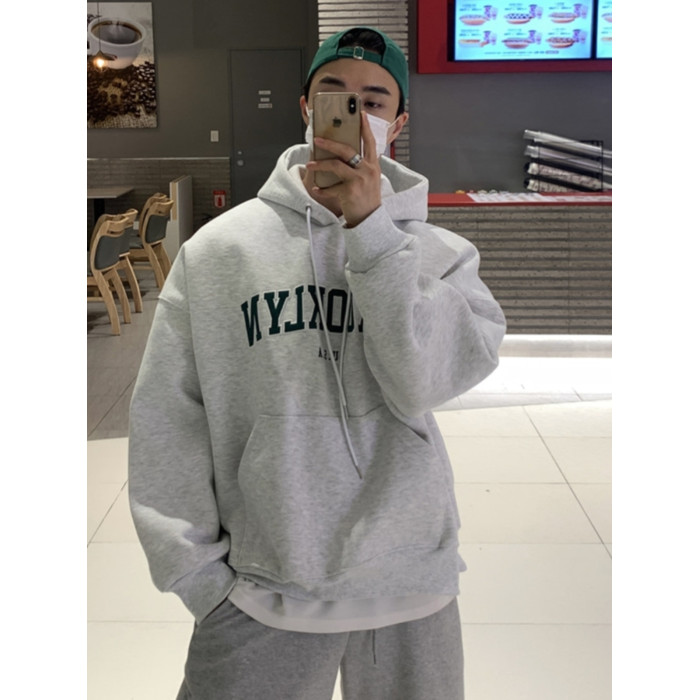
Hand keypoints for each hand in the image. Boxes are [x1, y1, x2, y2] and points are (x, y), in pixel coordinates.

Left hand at [305, 111, 381, 226]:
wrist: (370, 220)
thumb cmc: (367, 199)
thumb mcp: (369, 180)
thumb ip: (360, 166)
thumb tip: (341, 154)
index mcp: (373, 165)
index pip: (370, 141)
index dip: (365, 126)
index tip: (360, 113)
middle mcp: (368, 170)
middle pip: (347, 150)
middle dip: (330, 142)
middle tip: (317, 139)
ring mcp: (359, 181)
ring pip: (336, 165)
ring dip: (320, 163)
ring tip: (310, 164)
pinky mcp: (350, 192)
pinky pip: (331, 187)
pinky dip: (322, 189)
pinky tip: (317, 189)